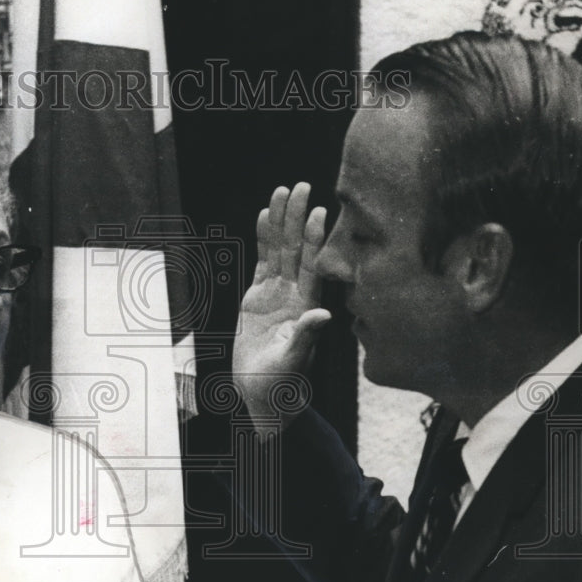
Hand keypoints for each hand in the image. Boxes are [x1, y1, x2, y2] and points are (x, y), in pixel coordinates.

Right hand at [233, 183, 331, 421]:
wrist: (264, 396)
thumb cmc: (281, 385)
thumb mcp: (292, 362)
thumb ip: (306, 337)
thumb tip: (323, 316)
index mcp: (306, 307)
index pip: (312, 265)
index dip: (314, 238)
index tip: (318, 211)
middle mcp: (295, 295)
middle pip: (296, 248)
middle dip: (297, 217)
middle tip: (299, 185)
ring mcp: (277, 294)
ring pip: (279, 250)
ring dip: (280, 221)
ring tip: (280, 191)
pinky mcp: (258, 298)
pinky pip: (261, 263)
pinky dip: (262, 240)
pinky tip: (264, 217)